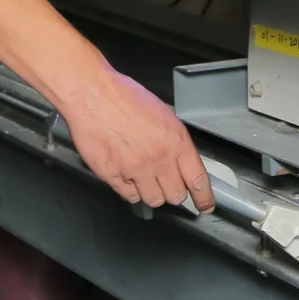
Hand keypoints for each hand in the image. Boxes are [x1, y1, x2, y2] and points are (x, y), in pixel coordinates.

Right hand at [60, 70, 214, 211]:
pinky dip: (131, 190)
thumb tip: (181, 161)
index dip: (204, 198)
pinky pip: (129, 196)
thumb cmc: (125, 97)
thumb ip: (174, 141)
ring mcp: (135, 170)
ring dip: (152, 192)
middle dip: (175, 192)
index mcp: (175, 141)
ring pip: (153, 199)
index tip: (205, 205)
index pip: (198, 180)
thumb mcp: (163, 114)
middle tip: (169, 184)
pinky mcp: (113, 176)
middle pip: (175, 196)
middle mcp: (158, 159)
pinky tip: (128, 175)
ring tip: (145, 177)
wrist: (93, 94)